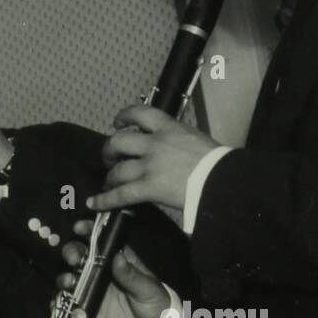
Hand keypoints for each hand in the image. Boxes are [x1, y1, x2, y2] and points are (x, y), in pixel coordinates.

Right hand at [58, 218, 170, 317]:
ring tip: (69, 282)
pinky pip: (65, 303)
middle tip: (74, 257)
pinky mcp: (82, 309)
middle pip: (80, 256)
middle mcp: (100, 272)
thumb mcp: (149, 290)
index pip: (101, 241)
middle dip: (72, 252)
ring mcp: (89, 290)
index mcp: (118, 261)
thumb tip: (117, 257)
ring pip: (69, 277)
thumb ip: (133, 276)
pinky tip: (60, 302)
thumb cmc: (156, 308)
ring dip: (64, 276)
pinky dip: (59, 301)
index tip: (81, 228)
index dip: (90, 231)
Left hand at [86, 105, 219, 212]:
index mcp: (169, 128)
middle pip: (119, 142)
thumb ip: (178, 140)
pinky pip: (121, 194)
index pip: (140, 114)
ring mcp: (149, 166)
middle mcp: (154, 144)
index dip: (124, 116)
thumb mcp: (195, 139)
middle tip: (109, 158)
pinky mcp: (148, 188)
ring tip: (108, 182)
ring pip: (118, 169)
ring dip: (109, 176)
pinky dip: (105, 200)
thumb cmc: (218, 162)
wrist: (224, 180)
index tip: (117, 123)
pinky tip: (94, 203)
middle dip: (110, 150)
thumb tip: (171, 148)